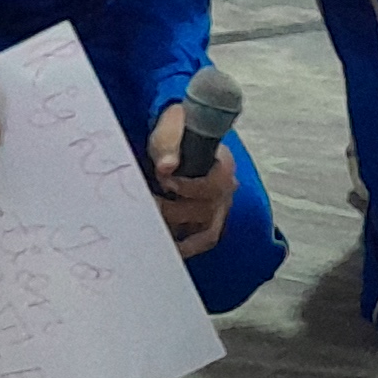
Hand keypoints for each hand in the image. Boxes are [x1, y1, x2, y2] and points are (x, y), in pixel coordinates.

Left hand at [143, 105, 235, 257]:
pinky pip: (204, 240)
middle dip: (173, 211)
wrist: (181, 134)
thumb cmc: (177, 131)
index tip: (163, 181)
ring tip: (153, 224)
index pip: (210, 186)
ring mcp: (221, 207)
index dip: (185, 187)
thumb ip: (168, 147)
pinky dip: (188, 246)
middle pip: (205, 212)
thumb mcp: (170, 130)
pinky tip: (169, 247)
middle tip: (149, 205)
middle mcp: (228, 189)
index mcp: (224, 165)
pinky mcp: (211, 220)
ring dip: (178, 231)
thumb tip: (167, 166)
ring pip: (206, 232)